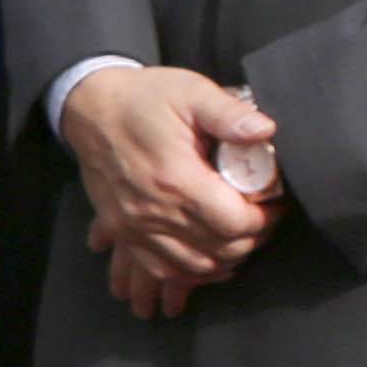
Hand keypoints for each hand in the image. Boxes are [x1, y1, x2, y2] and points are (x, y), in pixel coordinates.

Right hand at [59, 61, 273, 303]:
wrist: (91, 107)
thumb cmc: (144, 99)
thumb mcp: (192, 92)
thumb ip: (230, 114)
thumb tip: (267, 130)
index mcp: (176, 178)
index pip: (235, 223)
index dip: (266, 220)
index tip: (275, 205)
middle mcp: (154, 211)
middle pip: (220, 250)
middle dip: (252, 239)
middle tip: (264, 219)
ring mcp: (134, 226)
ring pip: (194, 267)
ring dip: (224, 259)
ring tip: (239, 238)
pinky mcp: (123, 230)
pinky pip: (161, 270)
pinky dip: (190, 273)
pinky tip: (207, 260)